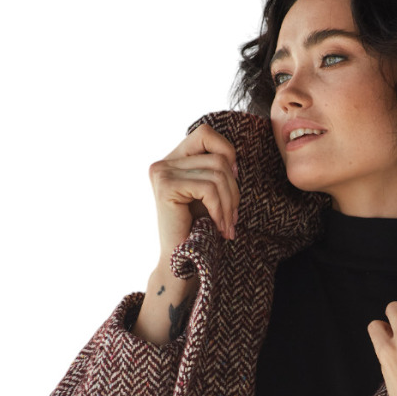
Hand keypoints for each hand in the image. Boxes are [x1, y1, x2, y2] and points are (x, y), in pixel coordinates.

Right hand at [147, 123, 239, 253]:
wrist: (181, 261)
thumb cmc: (198, 230)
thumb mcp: (210, 194)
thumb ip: (216, 170)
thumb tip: (233, 159)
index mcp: (173, 160)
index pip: (205, 134)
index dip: (226, 152)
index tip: (232, 182)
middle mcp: (163, 162)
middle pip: (217, 157)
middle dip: (234, 188)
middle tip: (233, 217)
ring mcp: (162, 172)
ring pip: (217, 174)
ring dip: (230, 204)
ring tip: (227, 226)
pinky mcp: (166, 186)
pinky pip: (208, 189)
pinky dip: (220, 210)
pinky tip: (218, 228)